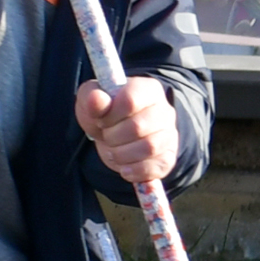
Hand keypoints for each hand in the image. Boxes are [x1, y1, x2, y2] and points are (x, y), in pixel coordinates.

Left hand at [73, 77, 176, 192]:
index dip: (110, 114)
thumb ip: (91, 97)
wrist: (114, 135)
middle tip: (106, 136)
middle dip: (113, 136)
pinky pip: (156, 167)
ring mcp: (169, 135)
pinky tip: (124, 168)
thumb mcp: (91, 100)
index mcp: (147, 89)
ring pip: (149, 148)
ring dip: (122, 154)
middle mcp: (164, 110)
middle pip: (138, 127)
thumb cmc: (104, 113)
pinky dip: (134, 171)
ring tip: (112, 151)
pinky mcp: (168, 158)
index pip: (130, 100)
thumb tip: (96, 99)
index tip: (102, 119)